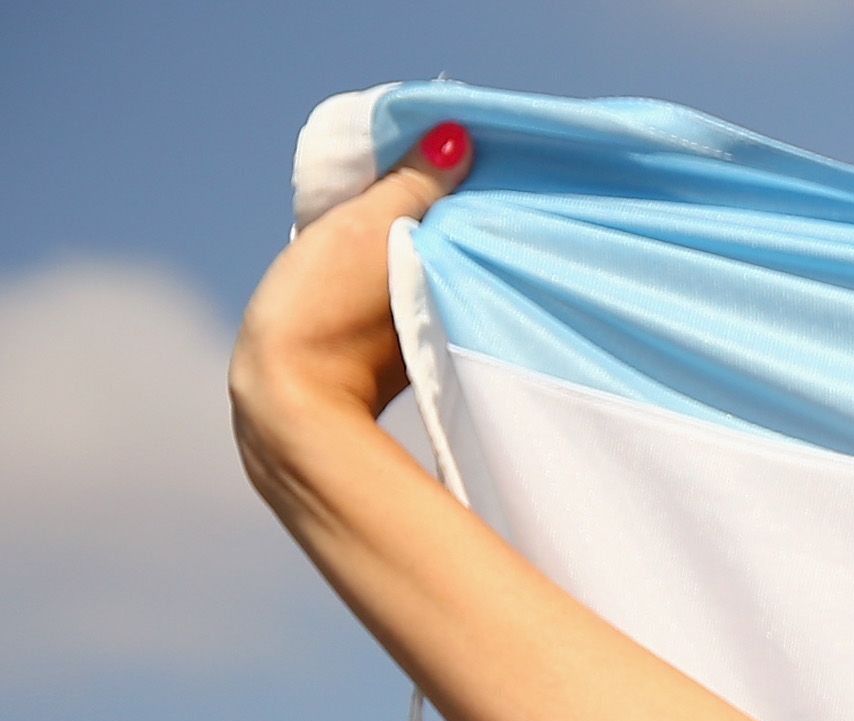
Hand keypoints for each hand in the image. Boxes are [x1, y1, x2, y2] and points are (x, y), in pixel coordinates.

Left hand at [229, 120, 471, 467]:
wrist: (304, 402)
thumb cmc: (327, 306)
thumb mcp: (373, 228)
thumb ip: (413, 184)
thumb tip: (453, 134)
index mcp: (325, 236)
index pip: (384, 196)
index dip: (426, 182)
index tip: (477, 174)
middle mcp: (335, 276)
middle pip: (404, 238)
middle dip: (443, 227)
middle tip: (498, 213)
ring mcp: (359, 324)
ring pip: (418, 279)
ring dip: (451, 271)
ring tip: (498, 256)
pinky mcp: (387, 366)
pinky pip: (431, 316)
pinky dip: (452, 306)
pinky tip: (480, 308)